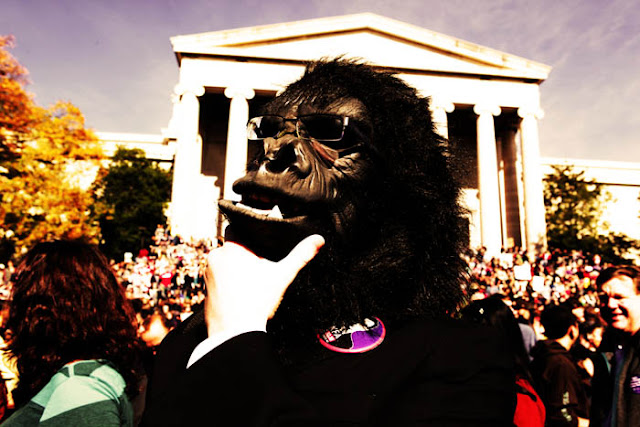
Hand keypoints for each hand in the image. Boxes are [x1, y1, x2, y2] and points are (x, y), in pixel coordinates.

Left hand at [204, 234, 324, 336]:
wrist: (234, 333)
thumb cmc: (255, 302)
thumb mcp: (282, 275)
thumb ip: (301, 255)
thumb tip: (318, 240)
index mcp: (232, 248)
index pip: (238, 229)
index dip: (251, 236)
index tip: (261, 247)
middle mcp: (215, 258)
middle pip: (233, 248)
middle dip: (246, 255)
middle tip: (261, 269)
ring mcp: (208, 275)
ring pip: (225, 264)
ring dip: (236, 269)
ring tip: (253, 284)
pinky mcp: (206, 290)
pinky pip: (218, 279)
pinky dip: (228, 283)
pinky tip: (242, 294)